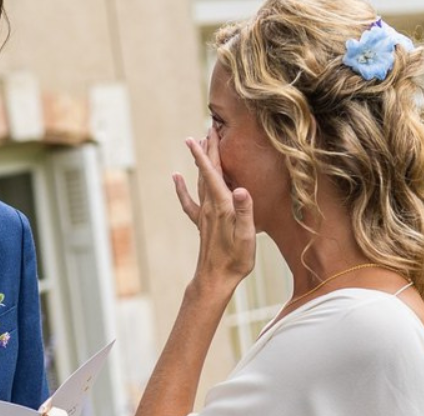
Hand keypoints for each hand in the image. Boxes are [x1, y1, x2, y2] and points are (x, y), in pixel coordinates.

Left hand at [173, 130, 255, 289]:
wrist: (215, 279)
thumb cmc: (235, 260)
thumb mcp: (246, 237)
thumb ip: (245, 212)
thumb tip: (242, 190)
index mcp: (222, 206)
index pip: (213, 173)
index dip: (207, 153)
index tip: (205, 132)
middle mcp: (210, 207)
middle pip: (207, 172)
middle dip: (208, 149)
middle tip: (209, 127)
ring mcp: (204, 215)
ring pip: (200, 181)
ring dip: (200, 162)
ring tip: (200, 143)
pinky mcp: (202, 224)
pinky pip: (190, 201)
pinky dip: (182, 187)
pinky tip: (177, 178)